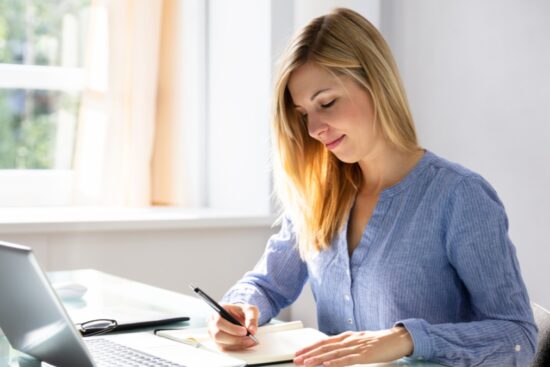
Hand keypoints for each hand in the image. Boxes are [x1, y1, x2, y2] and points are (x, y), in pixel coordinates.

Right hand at [207, 303, 258, 350]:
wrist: (240, 317)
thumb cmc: (243, 312)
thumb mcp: (250, 310)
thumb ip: (252, 318)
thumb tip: (252, 330)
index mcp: (218, 312)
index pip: (219, 322)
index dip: (231, 328)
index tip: (244, 331)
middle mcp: (212, 323)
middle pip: (218, 335)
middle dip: (235, 339)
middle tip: (250, 339)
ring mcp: (213, 334)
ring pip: (221, 344)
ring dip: (237, 345)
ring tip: (250, 342)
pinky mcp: (217, 343)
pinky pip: (225, 349)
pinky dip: (236, 348)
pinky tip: (246, 345)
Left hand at [293, 326, 412, 366]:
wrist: (398, 338)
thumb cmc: (380, 341)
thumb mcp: (360, 341)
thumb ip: (348, 345)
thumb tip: (335, 351)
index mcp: (347, 337)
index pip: (324, 342)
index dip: (310, 347)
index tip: (299, 353)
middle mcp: (349, 340)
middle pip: (325, 347)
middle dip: (309, 353)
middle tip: (297, 359)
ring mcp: (356, 347)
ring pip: (333, 353)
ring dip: (318, 359)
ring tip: (306, 363)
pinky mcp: (364, 355)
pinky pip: (347, 360)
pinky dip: (335, 362)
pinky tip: (326, 365)